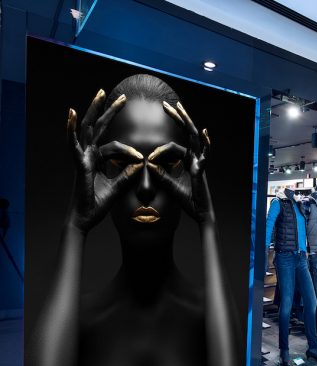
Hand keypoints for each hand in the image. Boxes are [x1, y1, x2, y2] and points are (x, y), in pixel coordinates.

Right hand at [67, 90, 142, 232]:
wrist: (84, 219)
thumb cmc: (97, 205)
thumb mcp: (118, 188)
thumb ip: (128, 175)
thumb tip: (142, 164)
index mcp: (97, 161)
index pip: (115, 146)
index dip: (130, 151)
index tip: (143, 159)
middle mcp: (88, 156)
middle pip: (99, 128)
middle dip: (109, 111)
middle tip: (122, 96)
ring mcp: (82, 158)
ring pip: (90, 129)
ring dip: (95, 110)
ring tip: (101, 93)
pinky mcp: (79, 164)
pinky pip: (74, 144)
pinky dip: (72, 128)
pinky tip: (73, 114)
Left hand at [148, 101, 211, 223]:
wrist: (201, 214)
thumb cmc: (189, 202)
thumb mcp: (170, 187)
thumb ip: (161, 176)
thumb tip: (148, 164)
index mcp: (188, 161)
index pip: (173, 147)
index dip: (159, 150)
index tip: (148, 158)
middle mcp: (195, 159)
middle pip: (186, 133)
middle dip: (177, 118)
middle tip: (167, 104)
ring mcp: (200, 163)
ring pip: (193, 137)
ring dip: (186, 121)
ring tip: (179, 108)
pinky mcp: (202, 170)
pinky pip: (205, 154)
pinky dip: (206, 143)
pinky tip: (204, 132)